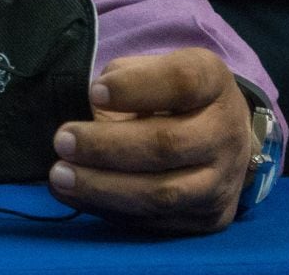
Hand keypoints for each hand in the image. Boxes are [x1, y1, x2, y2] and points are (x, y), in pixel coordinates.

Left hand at [46, 48, 252, 233]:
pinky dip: (111, 209)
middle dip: (107, 146)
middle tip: (62, 141)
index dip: (134, 87)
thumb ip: (126, 76)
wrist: (222, 136)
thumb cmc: (171, 95)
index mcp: (213, 82)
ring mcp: (223, 180)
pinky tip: (77, 195)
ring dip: (104, 187)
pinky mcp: (211, 217)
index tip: (93, 93)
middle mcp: (227, 132)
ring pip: (163, 192)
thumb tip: (96, 102)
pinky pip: (157, 220)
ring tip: (60, 175)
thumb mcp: (153, 68)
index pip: (182, 81)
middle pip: (168, 144)